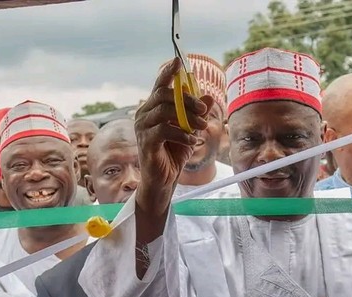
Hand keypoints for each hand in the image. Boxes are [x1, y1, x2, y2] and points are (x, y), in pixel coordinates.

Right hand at [134, 58, 212, 209]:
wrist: (164, 179)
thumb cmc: (174, 153)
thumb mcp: (191, 131)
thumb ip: (198, 115)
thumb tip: (209, 98)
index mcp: (153, 108)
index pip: (159, 85)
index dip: (169, 72)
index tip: (179, 61)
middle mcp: (144, 114)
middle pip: (164, 94)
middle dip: (187, 99)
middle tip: (204, 109)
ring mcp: (143, 128)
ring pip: (165, 110)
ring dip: (188, 117)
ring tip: (201, 128)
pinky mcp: (146, 141)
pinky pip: (165, 129)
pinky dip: (183, 134)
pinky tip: (192, 141)